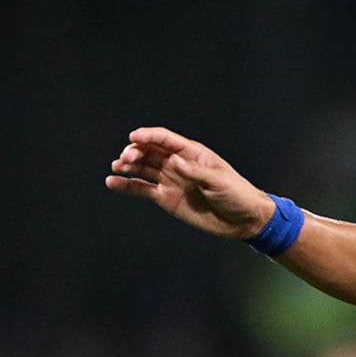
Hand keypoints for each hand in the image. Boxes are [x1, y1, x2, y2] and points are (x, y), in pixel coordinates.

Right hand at [105, 127, 275, 239]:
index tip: (134, 138)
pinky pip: (142, 188)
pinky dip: (127, 185)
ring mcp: (171, 180)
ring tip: (116, 167)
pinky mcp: (166, 198)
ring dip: (128, 165)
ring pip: (143, 168)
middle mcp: (178, 164)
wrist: (243, 220)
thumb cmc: (236, 195)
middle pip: (150, 151)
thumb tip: (174, 162)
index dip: (148, 136)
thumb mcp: (219, 181)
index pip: (164, 139)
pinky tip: (112, 182)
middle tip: (126, 158)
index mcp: (192, 153)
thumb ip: (195, 172)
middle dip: (135, 151)